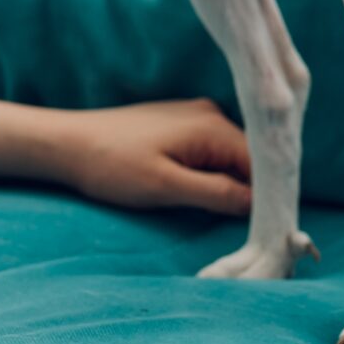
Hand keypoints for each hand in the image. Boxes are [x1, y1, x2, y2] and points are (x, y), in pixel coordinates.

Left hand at [0, 98, 253, 215]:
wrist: (66, 144)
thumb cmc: (112, 165)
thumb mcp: (167, 187)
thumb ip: (218, 193)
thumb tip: (262, 204)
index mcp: (212, 126)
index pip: (264, 162)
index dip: (273, 195)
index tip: (277, 227)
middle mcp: (210, 114)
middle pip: (252, 158)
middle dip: (256, 190)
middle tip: (258, 229)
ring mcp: (195, 118)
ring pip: (233, 157)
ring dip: (235, 184)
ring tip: (233, 215)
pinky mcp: (180, 126)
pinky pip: (214, 152)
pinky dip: (217, 174)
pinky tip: (210, 195)